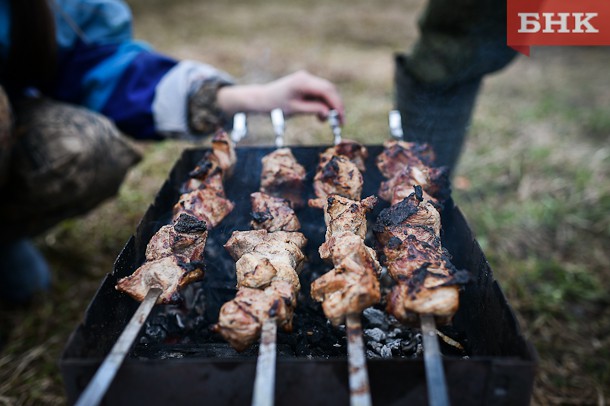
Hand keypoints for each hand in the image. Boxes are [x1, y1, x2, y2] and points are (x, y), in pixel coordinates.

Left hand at [216, 70, 344, 123]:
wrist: (261, 99)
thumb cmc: (275, 105)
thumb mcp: (295, 110)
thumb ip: (313, 109)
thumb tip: (329, 113)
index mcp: (303, 82)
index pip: (327, 91)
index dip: (337, 104)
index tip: (341, 118)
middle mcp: (307, 77)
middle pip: (329, 89)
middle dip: (336, 105)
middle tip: (339, 122)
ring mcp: (306, 79)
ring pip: (326, 91)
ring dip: (329, 105)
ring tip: (324, 121)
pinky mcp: (305, 83)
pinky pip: (319, 92)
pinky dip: (322, 103)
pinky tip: (319, 115)